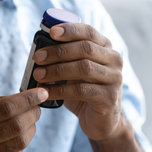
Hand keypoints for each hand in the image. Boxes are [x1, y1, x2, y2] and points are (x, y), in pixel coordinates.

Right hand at [0, 88, 47, 151]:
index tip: (41, 92)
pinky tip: (20, 132)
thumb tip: (15, 97)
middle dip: (33, 112)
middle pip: (16, 125)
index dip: (28, 99)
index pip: (6, 107)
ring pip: (19, 141)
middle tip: (38, 105)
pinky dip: (22, 141)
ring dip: (31, 127)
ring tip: (31, 118)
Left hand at [33, 23, 123, 140]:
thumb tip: (39, 50)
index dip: (70, 30)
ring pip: (83, 68)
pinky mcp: (109, 97)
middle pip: (85, 49)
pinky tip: (45, 92)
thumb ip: (65, 58)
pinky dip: (60, 90)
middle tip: (37, 57)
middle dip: (58, 52)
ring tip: (37, 75)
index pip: (89, 32)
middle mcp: (114, 60)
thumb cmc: (84, 91)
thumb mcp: (75, 71)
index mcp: (105, 48)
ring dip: (56, 70)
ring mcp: (114, 78)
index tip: (51, 32)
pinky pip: (81, 90)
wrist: (101, 121)